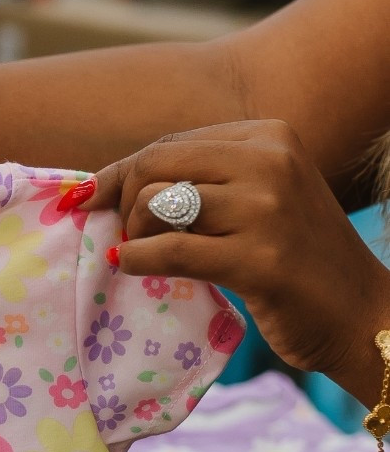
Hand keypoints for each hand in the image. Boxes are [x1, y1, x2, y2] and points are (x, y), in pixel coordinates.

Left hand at [88, 119, 389, 406]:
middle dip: (123, 201)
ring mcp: (267, 209)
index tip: (90, 197)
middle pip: (156, 165)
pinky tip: (129, 265)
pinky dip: (137, 258)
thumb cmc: (297, 260)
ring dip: (133, 233)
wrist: (360, 315)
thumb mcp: (258, 199)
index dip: (122, 173)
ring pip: (157, 204)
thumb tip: (100, 186)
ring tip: (141, 254)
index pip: (170, 145)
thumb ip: (199, 183)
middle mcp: (271, 161)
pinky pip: (171, 250)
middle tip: (122, 234)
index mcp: (270, 136)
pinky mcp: (259, 259)